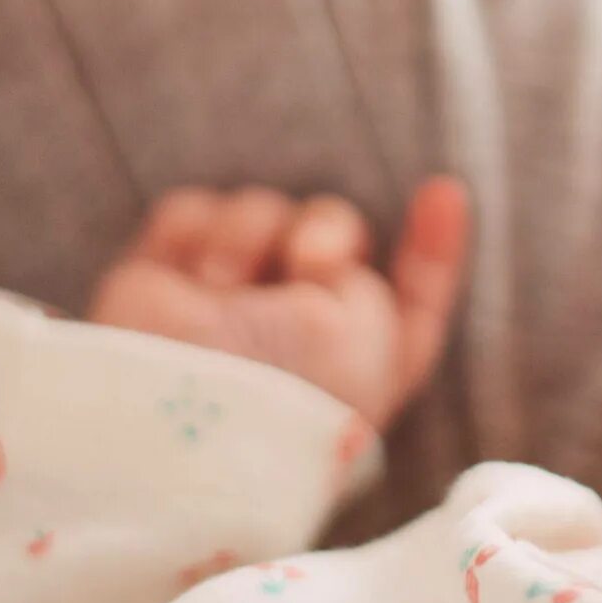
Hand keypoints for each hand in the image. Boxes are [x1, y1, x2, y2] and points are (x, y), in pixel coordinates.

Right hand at [88, 178, 470, 432]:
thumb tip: (313, 255)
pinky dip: (193, 232)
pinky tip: (193, 276)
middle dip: (328, 234)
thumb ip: (379, 285)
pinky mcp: (159, 287)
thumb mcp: (373, 344)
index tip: (442, 192)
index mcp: (357, 367)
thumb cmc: (295, 389)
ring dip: (253, 232)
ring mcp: (224, 308)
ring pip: (261, 214)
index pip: (408, 304)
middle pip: (329, 236)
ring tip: (225, 286)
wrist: (182, 410)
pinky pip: (190, 215)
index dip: (431, 250)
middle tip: (310, 262)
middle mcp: (294, 337)